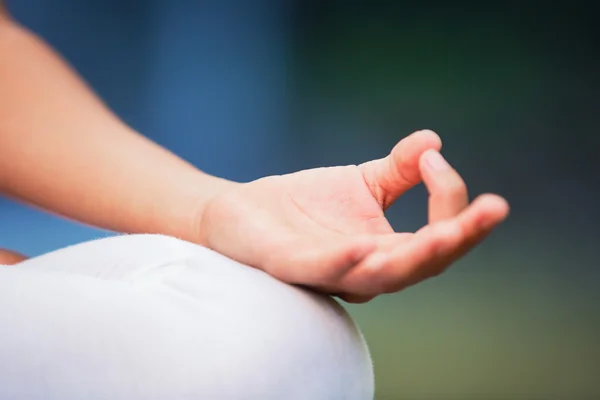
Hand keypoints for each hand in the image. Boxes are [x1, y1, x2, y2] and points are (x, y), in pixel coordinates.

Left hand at [198, 130, 508, 302]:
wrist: (243, 211)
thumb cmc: (305, 204)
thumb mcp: (361, 182)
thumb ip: (399, 169)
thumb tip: (434, 140)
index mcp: (388, 251)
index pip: (436, 237)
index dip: (449, 201)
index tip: (436, 158)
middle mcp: (367, 270)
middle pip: (422, 264)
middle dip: (458, 236)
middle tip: (493, 210)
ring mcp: (330, 273)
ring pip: (381, 276)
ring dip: (413, 257)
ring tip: (442, 235)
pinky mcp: (291, 267)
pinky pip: (322, 270)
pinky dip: (345, 262)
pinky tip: (363, 246)